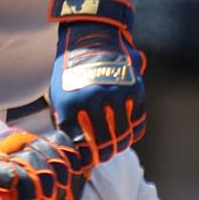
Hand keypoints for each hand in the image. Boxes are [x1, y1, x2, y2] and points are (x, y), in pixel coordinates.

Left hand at [48, 0, 145, 164]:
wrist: (91, 37)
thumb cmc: (71, 70)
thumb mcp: (60, 94)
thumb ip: (67, 120)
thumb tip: (73, 148)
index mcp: (71, 105)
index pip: (79, 145)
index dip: (82, 158)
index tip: (84, 162)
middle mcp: (94, 101)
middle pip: (103, 144)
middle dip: (102, 156)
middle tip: (101, 157)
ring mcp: (116, 95)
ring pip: (122, 136)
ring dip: (119, 146)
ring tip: (115, 147)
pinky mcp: (134, 90)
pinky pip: (138, 121)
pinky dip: (134, 132)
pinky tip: (128, 134)